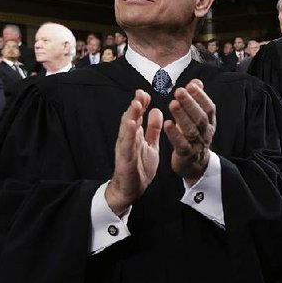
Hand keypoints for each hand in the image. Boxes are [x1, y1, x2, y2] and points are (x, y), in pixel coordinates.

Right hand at [105, 90, 161, 214]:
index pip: (137, 116)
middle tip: (140, 93)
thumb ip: (153, 129)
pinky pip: (127, 145)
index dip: (141, 104)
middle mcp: (128, 139)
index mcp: (135, 135)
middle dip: (135, 106)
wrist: (132, 190)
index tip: (146, 93)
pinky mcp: (125, 159)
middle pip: (130, 119)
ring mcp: (125, 148)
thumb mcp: (150, 145)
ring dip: (131, 116)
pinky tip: (132, 125)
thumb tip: (156, 110)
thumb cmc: (139, 167)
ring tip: (136, 104)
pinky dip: (129, 134)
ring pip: (126, 130)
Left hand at [163, 79, 216, 182]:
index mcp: (209, 123)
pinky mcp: (186, 154)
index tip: (191, 86)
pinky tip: (167, 124)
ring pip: (191, 130)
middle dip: (190, 103)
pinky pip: (181, 144)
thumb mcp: (198, 118)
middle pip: (200, 117)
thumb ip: (197, 100)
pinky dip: (174, 134)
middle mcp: (205, 133)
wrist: (195, 164)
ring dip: (182, 116)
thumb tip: (197, 82)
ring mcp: (197, 145)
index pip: (209, 108)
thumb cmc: (194, 136)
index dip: (201, 97)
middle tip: (179, 91)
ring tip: (173, 104)